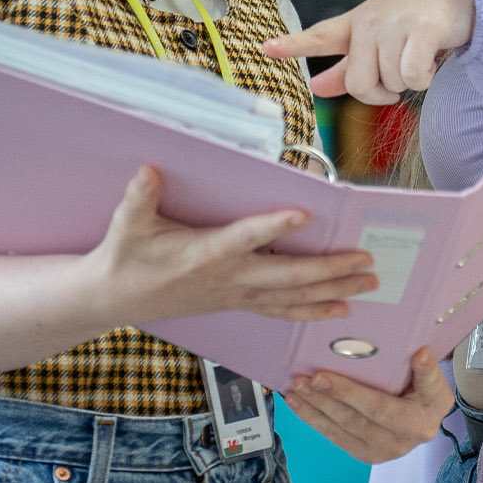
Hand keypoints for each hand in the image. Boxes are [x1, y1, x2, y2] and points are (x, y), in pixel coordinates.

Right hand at [88, 166, 378, 325]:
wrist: (113, 299)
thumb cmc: (124, 258)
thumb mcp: (127, 225)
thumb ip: (140, 198)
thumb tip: (149, 171)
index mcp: (205, 254)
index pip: (245, 238)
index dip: (274, 227)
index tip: (304, 214)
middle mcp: (228, 279)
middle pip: (287, 276)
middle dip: (329, 269)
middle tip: (365, 260)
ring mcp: (236, 296)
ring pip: (292, 298)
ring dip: (333, 291)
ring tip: (368, 283)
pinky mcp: (237, 304)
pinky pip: (282, 312)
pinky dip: (312, 312)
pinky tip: (340, 311)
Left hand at [263, 0, 474, 104]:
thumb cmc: (418, 16)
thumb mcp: (379, 38)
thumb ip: (348, 65)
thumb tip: (317, 88)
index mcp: (356, 24)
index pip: (320, 35)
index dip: (292, 45)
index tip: (266, 48)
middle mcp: (370, 22)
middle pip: (358, 82)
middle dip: (380, 92)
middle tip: (397, 79)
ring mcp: (394, 24)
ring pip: (390, 82)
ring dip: (409, 82)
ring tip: (420, 56)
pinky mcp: (422, 30)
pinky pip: (413, 76)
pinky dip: (425, 79)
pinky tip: (432, 61)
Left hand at [285, 345, 453, 462]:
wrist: (418, 419)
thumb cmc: (420, 391)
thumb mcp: (429, 377)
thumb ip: (425, 368)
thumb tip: (421, 353)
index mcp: (431, 410)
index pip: (424, 388)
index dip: (419, 373)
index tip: (417, 355)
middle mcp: (412, 434)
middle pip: (372, 414)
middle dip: (340, 395)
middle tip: (315, 378)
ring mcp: (388, 449)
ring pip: (347, 428)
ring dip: (318, 407)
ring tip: (298, 388)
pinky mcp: (367, 455)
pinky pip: (336, 437)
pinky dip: (314, 419)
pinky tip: (298, 403)